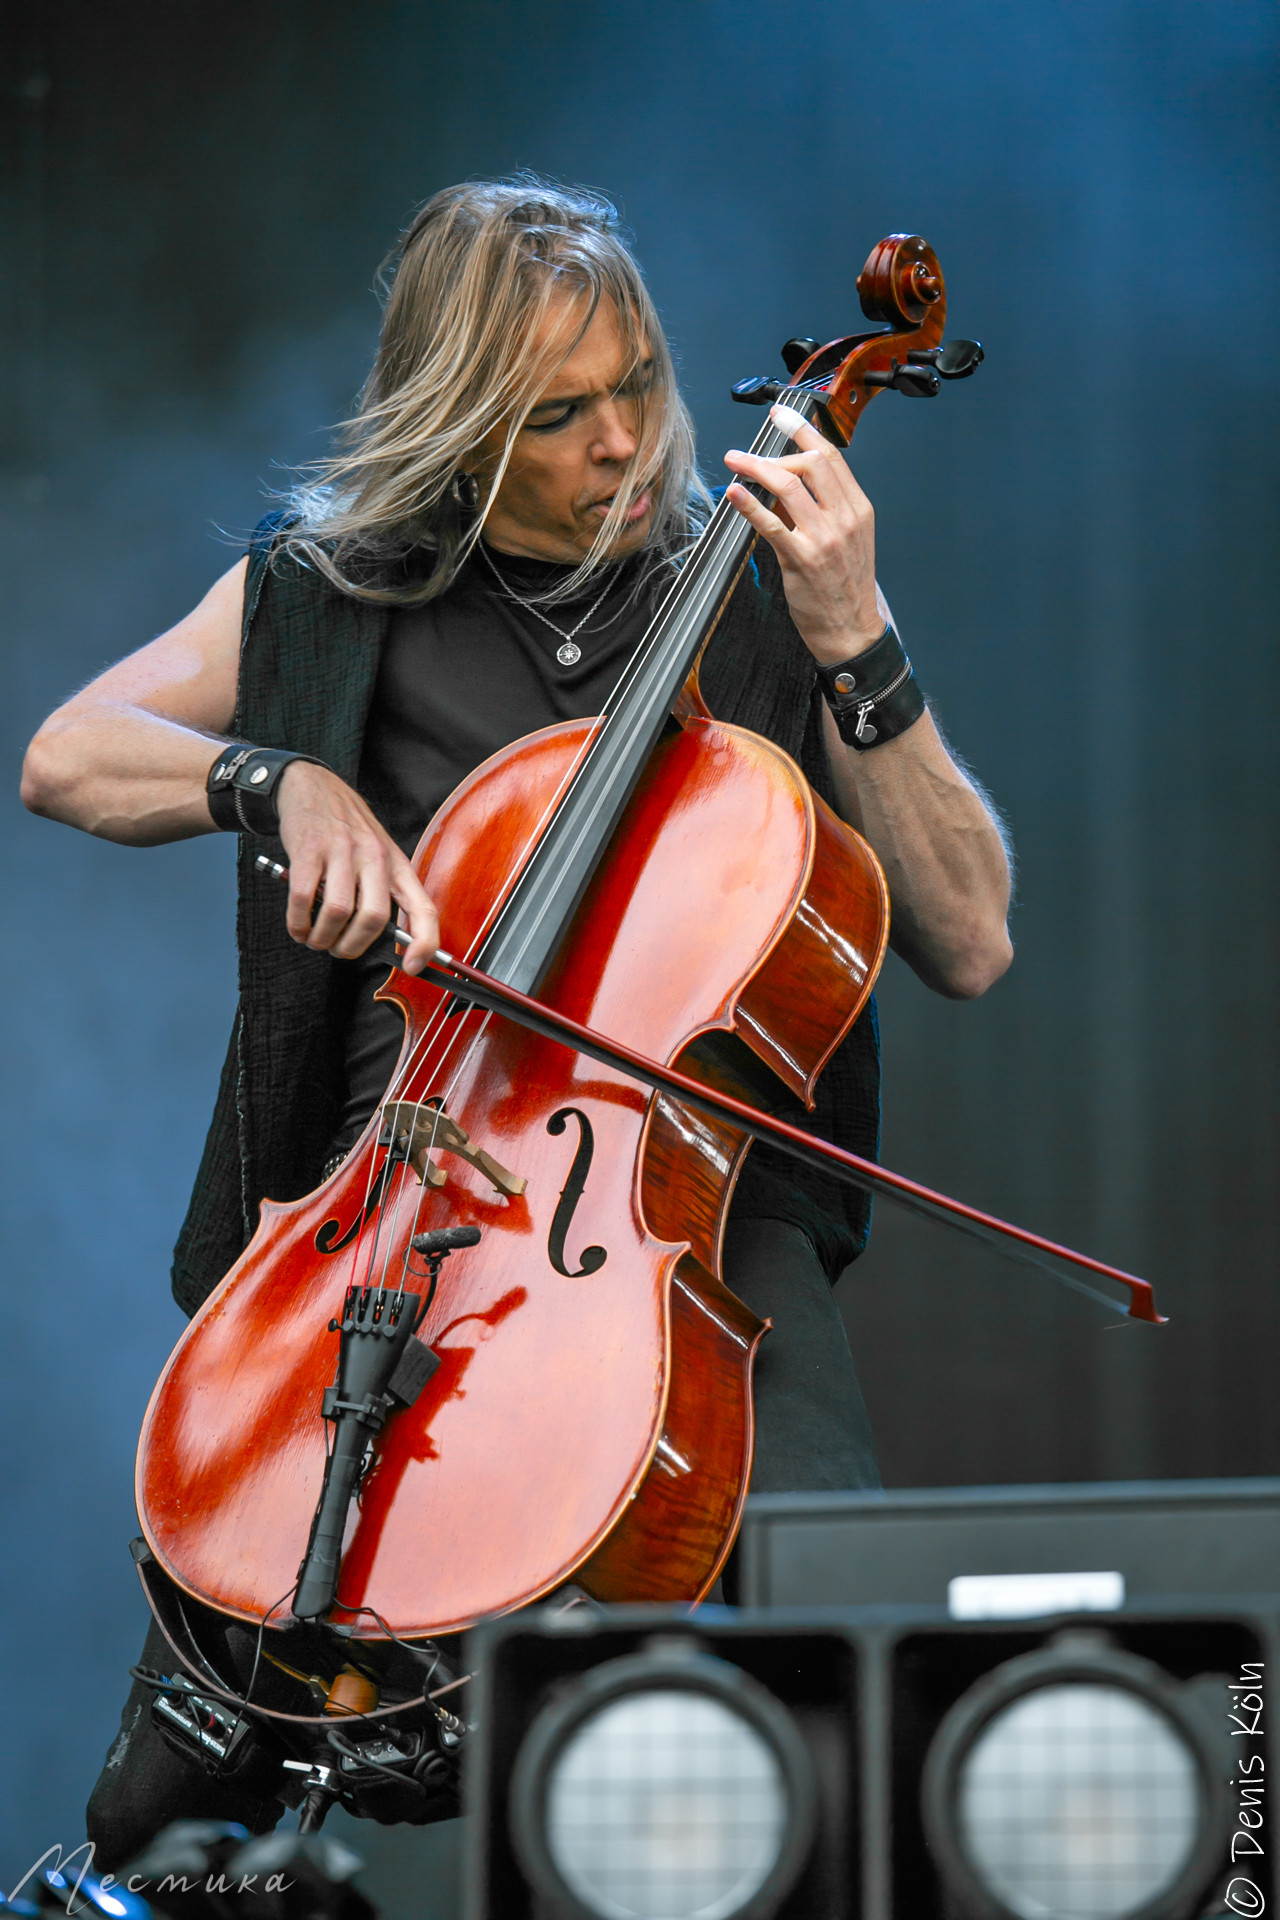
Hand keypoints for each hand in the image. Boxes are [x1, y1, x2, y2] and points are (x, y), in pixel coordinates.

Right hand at [275, 763, 439, 973]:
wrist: (313, 786)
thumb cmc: (347, 829)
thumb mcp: (378, 854)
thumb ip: (383, 892)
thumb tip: (381, 942)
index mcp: (397, 865)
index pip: (423, 909)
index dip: (425, 944)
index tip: (412, 967)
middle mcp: (374, 857)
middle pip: (375, 918)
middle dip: (353, 947)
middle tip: (338, 949)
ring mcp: (341, 851)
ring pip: (339, 913)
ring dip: (322, 938)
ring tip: (314, 939)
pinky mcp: (309, 849)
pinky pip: (304, 898)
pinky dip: (298, 923)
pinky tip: (298, 926)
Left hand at [724, 404, 883, 663]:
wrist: (851, 631)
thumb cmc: (845, 588)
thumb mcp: (847, 541)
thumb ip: (822, 510)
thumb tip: (783, 484)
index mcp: (858, 509)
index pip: (831, 457)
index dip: (802, 431)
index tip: (781, 416)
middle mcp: (844, 518)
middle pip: (810, 463)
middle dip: (774, 449)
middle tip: (747, 451)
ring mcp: (824, 538)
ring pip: (788, 485)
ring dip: (755, 468)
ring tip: (734, 463)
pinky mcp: (801, 559)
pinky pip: (771, 523)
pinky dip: (749, 504)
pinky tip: (734, 493)